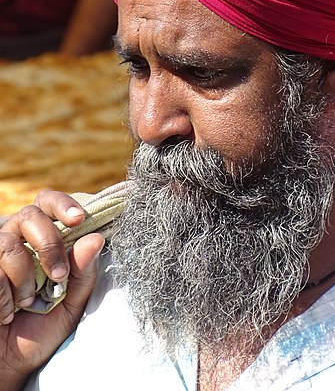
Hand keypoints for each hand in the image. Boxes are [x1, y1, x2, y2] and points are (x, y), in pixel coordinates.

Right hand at [0, 190, 103, 389]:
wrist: (10, 362)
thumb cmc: (43, 327)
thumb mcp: (72, 302)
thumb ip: (83, 271)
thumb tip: (96, 238)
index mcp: (43, 237)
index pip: (48, 202)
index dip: (62, 203)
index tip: (79, 219)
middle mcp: (17, 239)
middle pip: (30, 214)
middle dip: (49, 243)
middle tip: (59, 275)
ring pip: (10, 244)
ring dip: (25, 276)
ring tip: (28, 301)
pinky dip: (5, 295)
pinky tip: (7, 311)